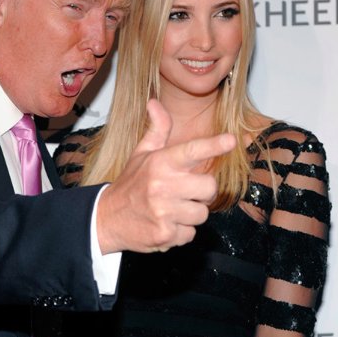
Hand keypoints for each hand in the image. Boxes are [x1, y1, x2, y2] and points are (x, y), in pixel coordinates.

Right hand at [97, 99, 235, 253]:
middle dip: (202, 192)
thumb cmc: (131, 184)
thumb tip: (155, 102)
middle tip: (185, 192)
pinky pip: (190, 233)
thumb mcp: (142, 154)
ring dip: (190, 214)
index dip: (213, 145)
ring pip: (201, 213)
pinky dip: (181, 231)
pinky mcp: (165, 233)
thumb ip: (157, 129)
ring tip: (171, 209)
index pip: (191, 150)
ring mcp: (163, 210)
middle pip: (209, 187)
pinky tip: (166, 223)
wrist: (106, 217)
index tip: (230, 140)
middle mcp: (162, 185)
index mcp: (160, 163)